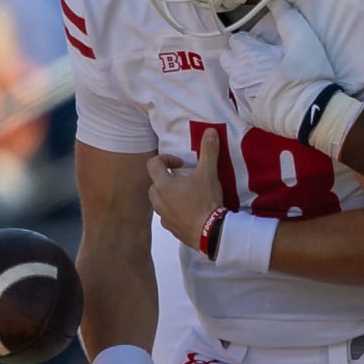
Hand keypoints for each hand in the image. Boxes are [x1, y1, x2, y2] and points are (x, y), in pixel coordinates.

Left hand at [147, 129, 222, 248]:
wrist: (211, 232)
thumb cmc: (206, 201)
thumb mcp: (208, 173)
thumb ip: (208, 151)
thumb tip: (210, 131)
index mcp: (163, 184)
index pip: (153, 164)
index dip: (166, 159)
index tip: (180, 164)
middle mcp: (158, 199)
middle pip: (155, 182)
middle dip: (167, 178)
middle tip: (184, 179)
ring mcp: (162, 215)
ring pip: (159, 200)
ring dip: (169, 195)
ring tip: (187, 196)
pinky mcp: (170, 228)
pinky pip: (167, 215)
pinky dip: (174, 211)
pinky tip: (190, 212)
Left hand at [223, 0, 339, 140]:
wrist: (315, 113)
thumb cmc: (308, 73)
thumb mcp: (303, 38)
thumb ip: (285, 15)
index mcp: (247, 54)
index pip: (236, 40)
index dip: (250, 42)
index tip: (265, 48)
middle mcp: (237, 75)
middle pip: (228, 59)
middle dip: (240, 58)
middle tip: (262, 63)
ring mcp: (241, 97)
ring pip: (234, 80)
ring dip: (245, 77)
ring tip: (267, 81)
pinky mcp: (247, 115)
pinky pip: (242, 101)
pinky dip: (251, 97)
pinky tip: (268, 97)